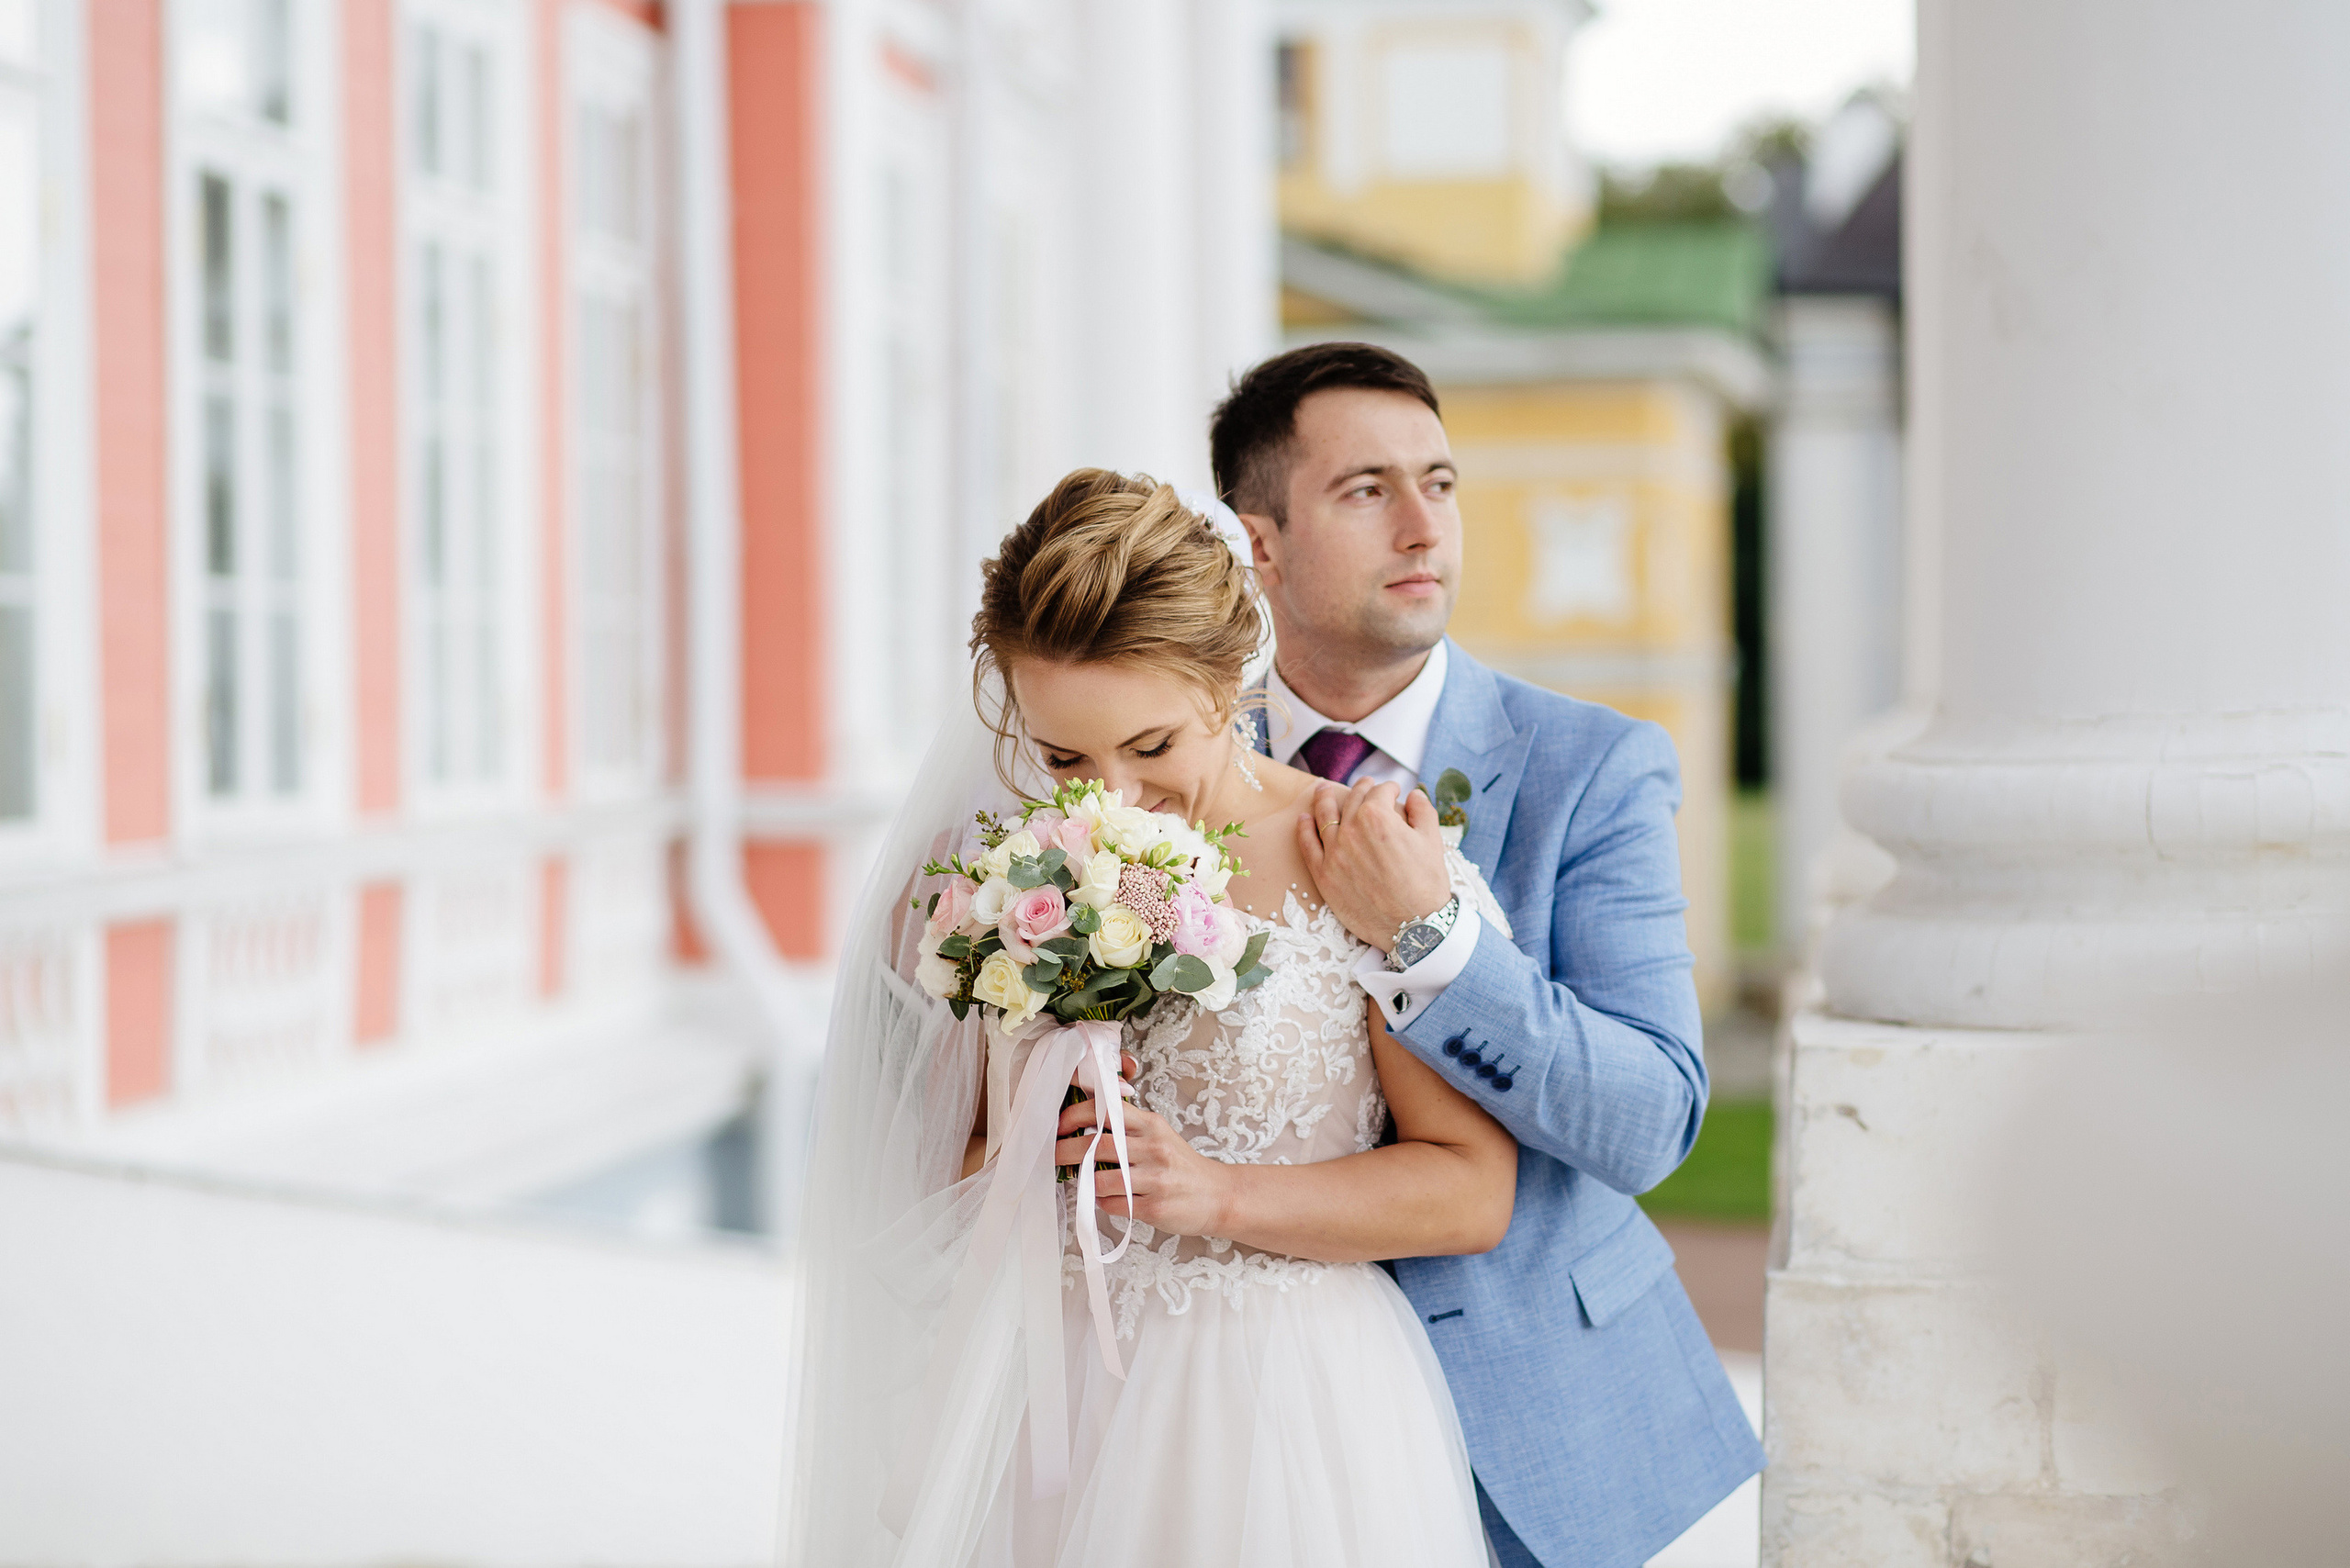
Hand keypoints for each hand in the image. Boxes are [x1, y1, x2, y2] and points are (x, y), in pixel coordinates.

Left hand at [1055, 1095, 1231, 1237]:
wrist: (1219, 1195)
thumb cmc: (1181, 1166)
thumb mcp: (1159, 1135)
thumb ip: (1128, 1128)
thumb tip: (1084, 1125)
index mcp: (1151, 1125)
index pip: (1105, 1110)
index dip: (1075, 1115)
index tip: (1058, 1125)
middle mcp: (1153, 1148)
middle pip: (1095, 1145)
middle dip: (1065, 1150)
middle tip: (1052, 1155)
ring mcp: (1155, 1179)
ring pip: (1100, 1180)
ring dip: (1086, 1183)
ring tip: (1087, 1182)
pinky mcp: (1154, 1208)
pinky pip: (1113, 1205)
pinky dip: (1104, 1203)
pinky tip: (1110, 1199)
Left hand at [1296, 779, 1451, 953]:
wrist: (1413, 926)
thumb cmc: (1426, 883)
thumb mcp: (1432, 840)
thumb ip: (1422, 810)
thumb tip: (1414, 794)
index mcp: (1378, 816)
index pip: (1380, 792)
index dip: (1389, 788)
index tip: (1393, 790)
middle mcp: (1351, 829)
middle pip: (1352, 801)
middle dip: (1361, 789)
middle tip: (1366, 785)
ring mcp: (1334, 852)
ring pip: (1324, 816)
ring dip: (1324, 799)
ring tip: (1322, 790)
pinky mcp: (1323, 875)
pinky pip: (1308, 845)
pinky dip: (1304, 829)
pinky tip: (1303, 819)